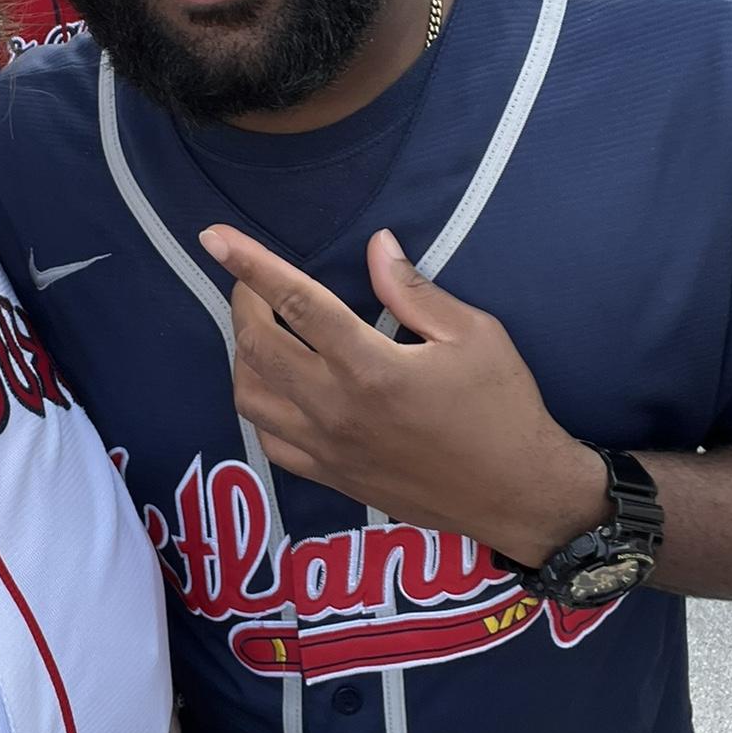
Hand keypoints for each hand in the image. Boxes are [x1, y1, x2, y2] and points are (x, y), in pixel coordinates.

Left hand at [199, 224, 607, 567]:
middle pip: (257, 347)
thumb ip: (413, 290)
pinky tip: (278, 385)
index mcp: (371, 367)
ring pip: (250, 396)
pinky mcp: (330, 477)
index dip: (249, 265)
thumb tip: (377, 245)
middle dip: (243, 303)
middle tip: (254, 283)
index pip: (295, 302)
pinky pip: (269, 439)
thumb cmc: (502, 409)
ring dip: (244, 355)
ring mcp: (327, 448)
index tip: (213, 236)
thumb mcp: (473, 335)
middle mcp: (336, 409)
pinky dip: (261, 404)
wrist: (518, 496)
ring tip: (264, 330)